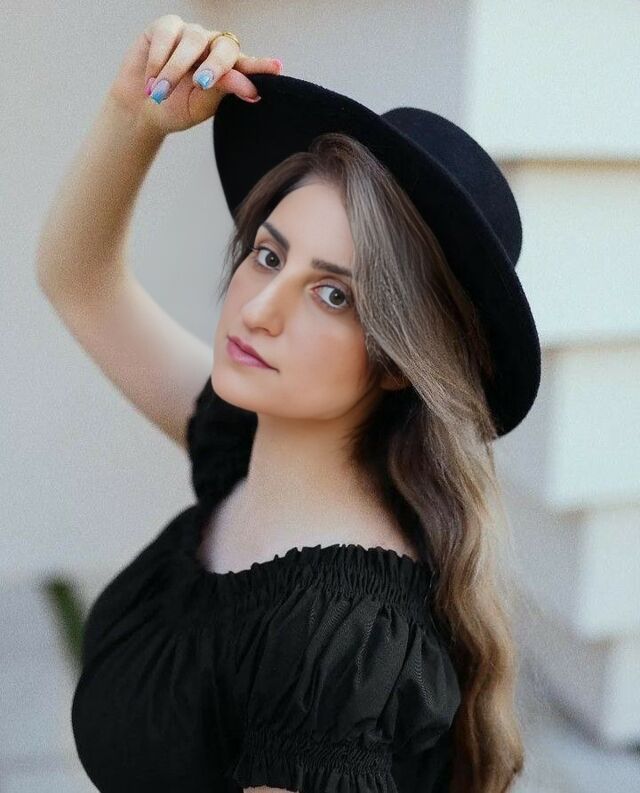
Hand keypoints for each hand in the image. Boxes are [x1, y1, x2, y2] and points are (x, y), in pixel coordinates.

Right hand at [108, 14, 282, 135]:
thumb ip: (223, 92)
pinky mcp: (165, 27)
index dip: (260, 66)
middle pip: (224, 46)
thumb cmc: (175, 109)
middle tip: (202, 85)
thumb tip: (249, 86)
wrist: (140, 108)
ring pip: (192, 40)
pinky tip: (151, 79)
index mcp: (228, 69)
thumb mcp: (200, 106)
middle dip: (214, 65)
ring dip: (175, 69)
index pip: (247, 65)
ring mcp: (190, 34)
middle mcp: (212, 47)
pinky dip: (158, 59)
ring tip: (160, 93)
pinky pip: (166, 34)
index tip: (277, 68)